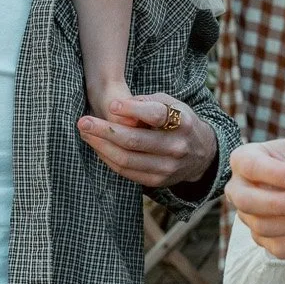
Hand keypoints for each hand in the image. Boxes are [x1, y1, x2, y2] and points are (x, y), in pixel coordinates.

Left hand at [78, 93, 215, 188]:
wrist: (201, 155)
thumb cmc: (179, 122)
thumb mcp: (172, 104)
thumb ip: (148, 102)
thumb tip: (120, 105)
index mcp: (182, 123)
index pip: (155, 115)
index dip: (131, 109)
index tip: (110, 104)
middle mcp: (176, 147)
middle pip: (134, 140)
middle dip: (105, 131)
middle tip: (83, 121)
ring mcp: (167, 167)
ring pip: (126, 159)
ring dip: (101, 146)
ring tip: (84, 133)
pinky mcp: (158, 181)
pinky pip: (126, 172)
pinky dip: (108, 158)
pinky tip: (97, 147)